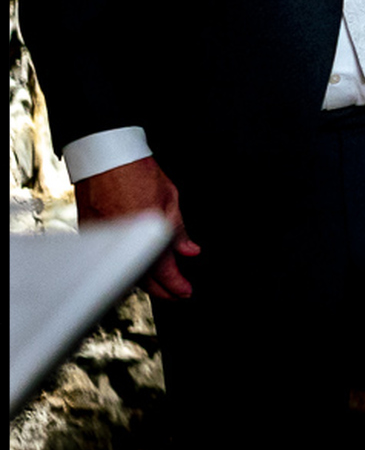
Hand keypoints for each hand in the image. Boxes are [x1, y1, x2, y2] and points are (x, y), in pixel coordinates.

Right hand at [74, 157, 199, 299]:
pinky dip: (125, 267)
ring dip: (144, 282)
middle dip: (162, 289)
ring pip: (123, 270)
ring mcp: (103, 237)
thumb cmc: (136, 171)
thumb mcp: (170, 198)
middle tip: (177, 293)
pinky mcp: (90, 233)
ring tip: (162, 284)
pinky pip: (110, 259)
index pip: (163, 268)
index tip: (186, 291)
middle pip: (142, 277)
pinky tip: (137, 268)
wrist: (106, 157)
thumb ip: (179, 230)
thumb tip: (190, 251)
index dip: (176, 284)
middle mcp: (122, 237)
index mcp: (146, 228)